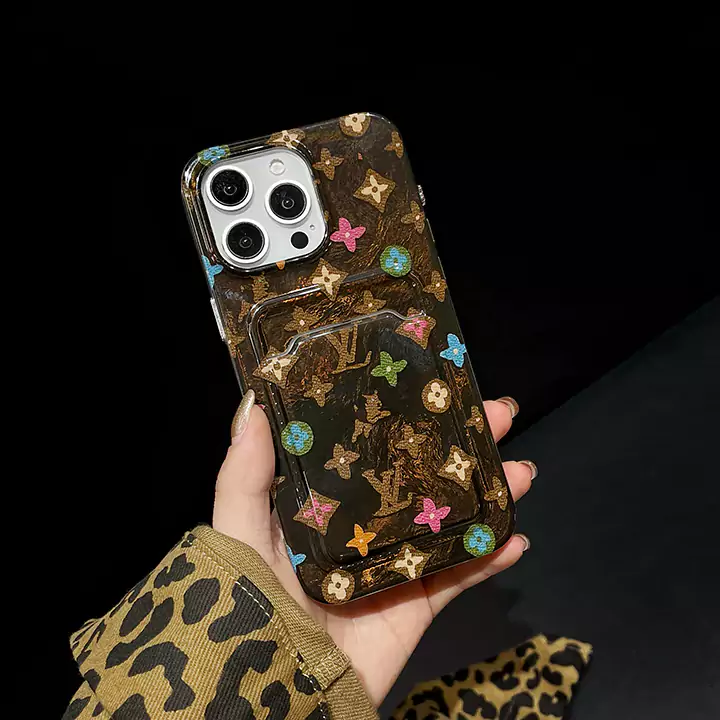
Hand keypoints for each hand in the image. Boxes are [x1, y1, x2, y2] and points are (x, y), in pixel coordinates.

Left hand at [213, 391, 533, 706]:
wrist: (277, 688)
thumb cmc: (248, 598)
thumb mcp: (238, 528)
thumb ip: (243, 473)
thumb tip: (253, 404)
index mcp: (328, 502)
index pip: (374, 448)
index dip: (408, 417)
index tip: (438, 386)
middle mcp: (367, 526)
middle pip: (423, 477)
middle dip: (464, 446)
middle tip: (498, 416)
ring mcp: (396, 564)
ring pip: (452, 521)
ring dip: (491, 496)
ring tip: (521, 471)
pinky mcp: (416, 606)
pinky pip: (460, 577)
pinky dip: (491, 559)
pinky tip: (516, 539)